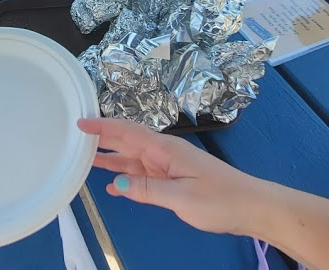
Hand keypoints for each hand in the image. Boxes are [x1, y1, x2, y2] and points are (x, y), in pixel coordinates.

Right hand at [78, 117, 256, 235]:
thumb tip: (116, 183)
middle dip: (102, 138)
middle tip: (75, 137)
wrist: (252, 208)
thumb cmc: (221, 199)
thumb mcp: (181, 197)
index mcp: (166, 150)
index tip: (80, 121)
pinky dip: (126, 179)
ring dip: (111, 159)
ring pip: (133, 159)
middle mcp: (165, 154)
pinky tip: (112, 186)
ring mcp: (170, 167)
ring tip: (85, 160)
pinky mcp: (175, 181)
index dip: (103, 126)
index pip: (128, 132)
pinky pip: (143, 176)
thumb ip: (147, 189)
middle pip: (128, 142)